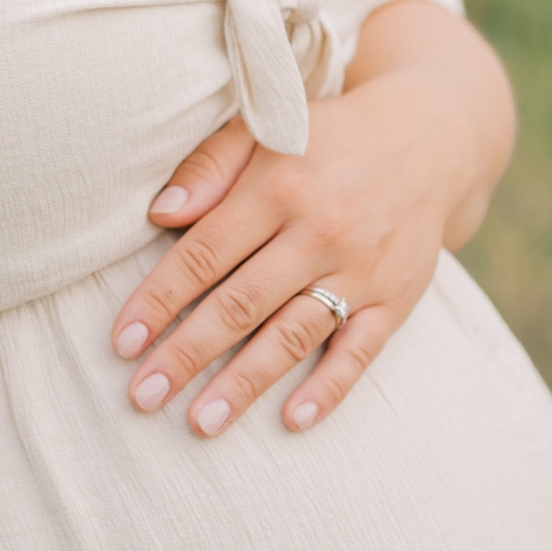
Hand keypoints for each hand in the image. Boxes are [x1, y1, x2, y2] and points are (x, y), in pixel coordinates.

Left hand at [110, 2, 513, 439]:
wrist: (429, 140)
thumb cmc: (325, 137)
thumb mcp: (265, 128)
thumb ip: (210, 165)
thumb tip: (160, 213)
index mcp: (278, 186)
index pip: (204, 254)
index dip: (159, 300)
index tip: (122, 343)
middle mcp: (319, 231)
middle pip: (240, 304)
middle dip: (187, 353)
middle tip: (143, 395)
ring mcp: (362, 269)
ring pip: (293, 335)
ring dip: (245, 383)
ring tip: (201, 422)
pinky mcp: (397, 298)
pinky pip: (360, 351)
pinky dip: (330, 387)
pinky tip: (293, 420)